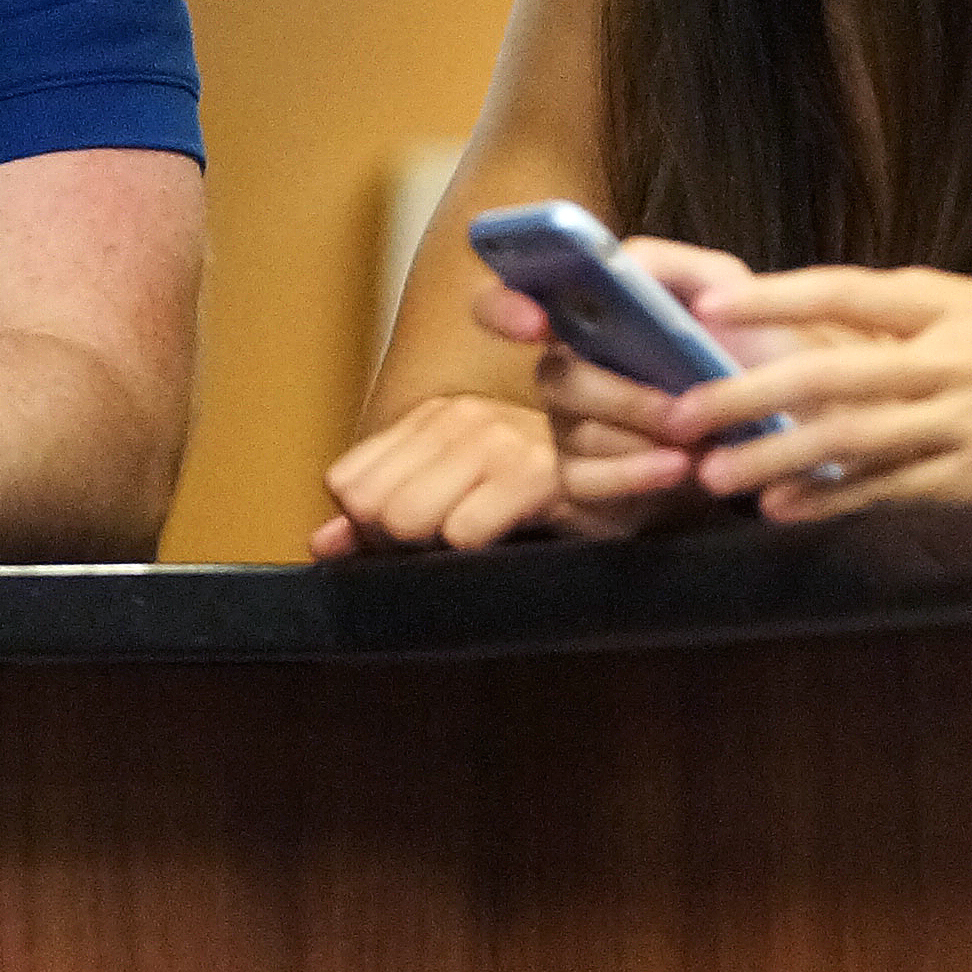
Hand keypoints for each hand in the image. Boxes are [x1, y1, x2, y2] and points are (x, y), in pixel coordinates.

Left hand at [310, 390, 560, 555]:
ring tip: (481, 540)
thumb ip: (389, 507)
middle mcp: (459, 419)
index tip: (418, 535)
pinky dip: (474, 555)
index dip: (370, 524)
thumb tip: (322, 542)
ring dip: (436, 550)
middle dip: (397, 545)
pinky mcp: (534, 475)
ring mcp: (497, 442)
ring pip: (408, 521)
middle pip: (372, 508)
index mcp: (433, 416)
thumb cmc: (552, 486)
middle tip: (450, 544)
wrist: (649, 467)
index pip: (346, 483)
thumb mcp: (466, 488)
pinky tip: (507, 541)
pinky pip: (461, 535)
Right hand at [503, 234, 773, 533]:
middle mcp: (564, 371)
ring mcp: (569, 429)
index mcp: (580, 318)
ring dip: (638, 436)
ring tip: (694, 440)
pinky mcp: (584, 481)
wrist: (776, 423)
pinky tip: (678, 468)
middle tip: (679, 408)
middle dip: (618, 395)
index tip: (535, 324)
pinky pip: (586, 481)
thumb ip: (672, 264)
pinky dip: (634, 475)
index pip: (505, 303)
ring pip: (577, 432)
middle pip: (553, 378)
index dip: (503, 308)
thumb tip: (622, 262)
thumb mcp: (723, 289)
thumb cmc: (737, 348)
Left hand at [668, 265, 971, 519]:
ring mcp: (970, 425)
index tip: (712, 304)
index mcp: (962, 309)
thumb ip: (936, 311)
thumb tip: (858, 308)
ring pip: (852, 441)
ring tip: (714, 475)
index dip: (778, 297)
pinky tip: (787, 514)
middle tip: (680, 411)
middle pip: (831, 373)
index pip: (851, 291)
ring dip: (775, 459)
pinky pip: (895, 493)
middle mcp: (958, 362)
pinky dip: (836, 503)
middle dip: (746, 394)